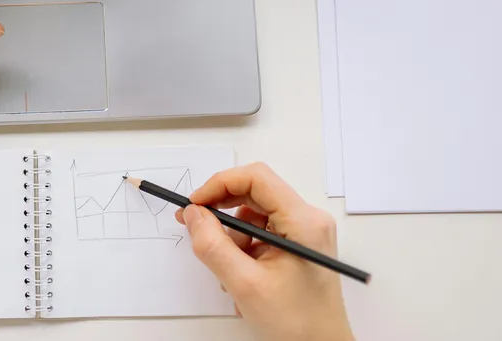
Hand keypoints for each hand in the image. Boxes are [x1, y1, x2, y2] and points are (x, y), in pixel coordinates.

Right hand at [176, 164, 353, 340]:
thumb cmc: (296, 324)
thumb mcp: (245, 284)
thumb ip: (213, 246)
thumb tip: (193, 215)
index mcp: (303, 222)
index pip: (256, 178)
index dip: (220, 184)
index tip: (195, 204)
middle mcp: (308, 220)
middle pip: (255, 194)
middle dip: (222, 212)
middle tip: (196, 227)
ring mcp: (305, 233)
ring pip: (254, 216)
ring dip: (232, 238)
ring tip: (229, 273)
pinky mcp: (298, 246)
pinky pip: (262, 233)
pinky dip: (244, 250)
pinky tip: (242, 278)